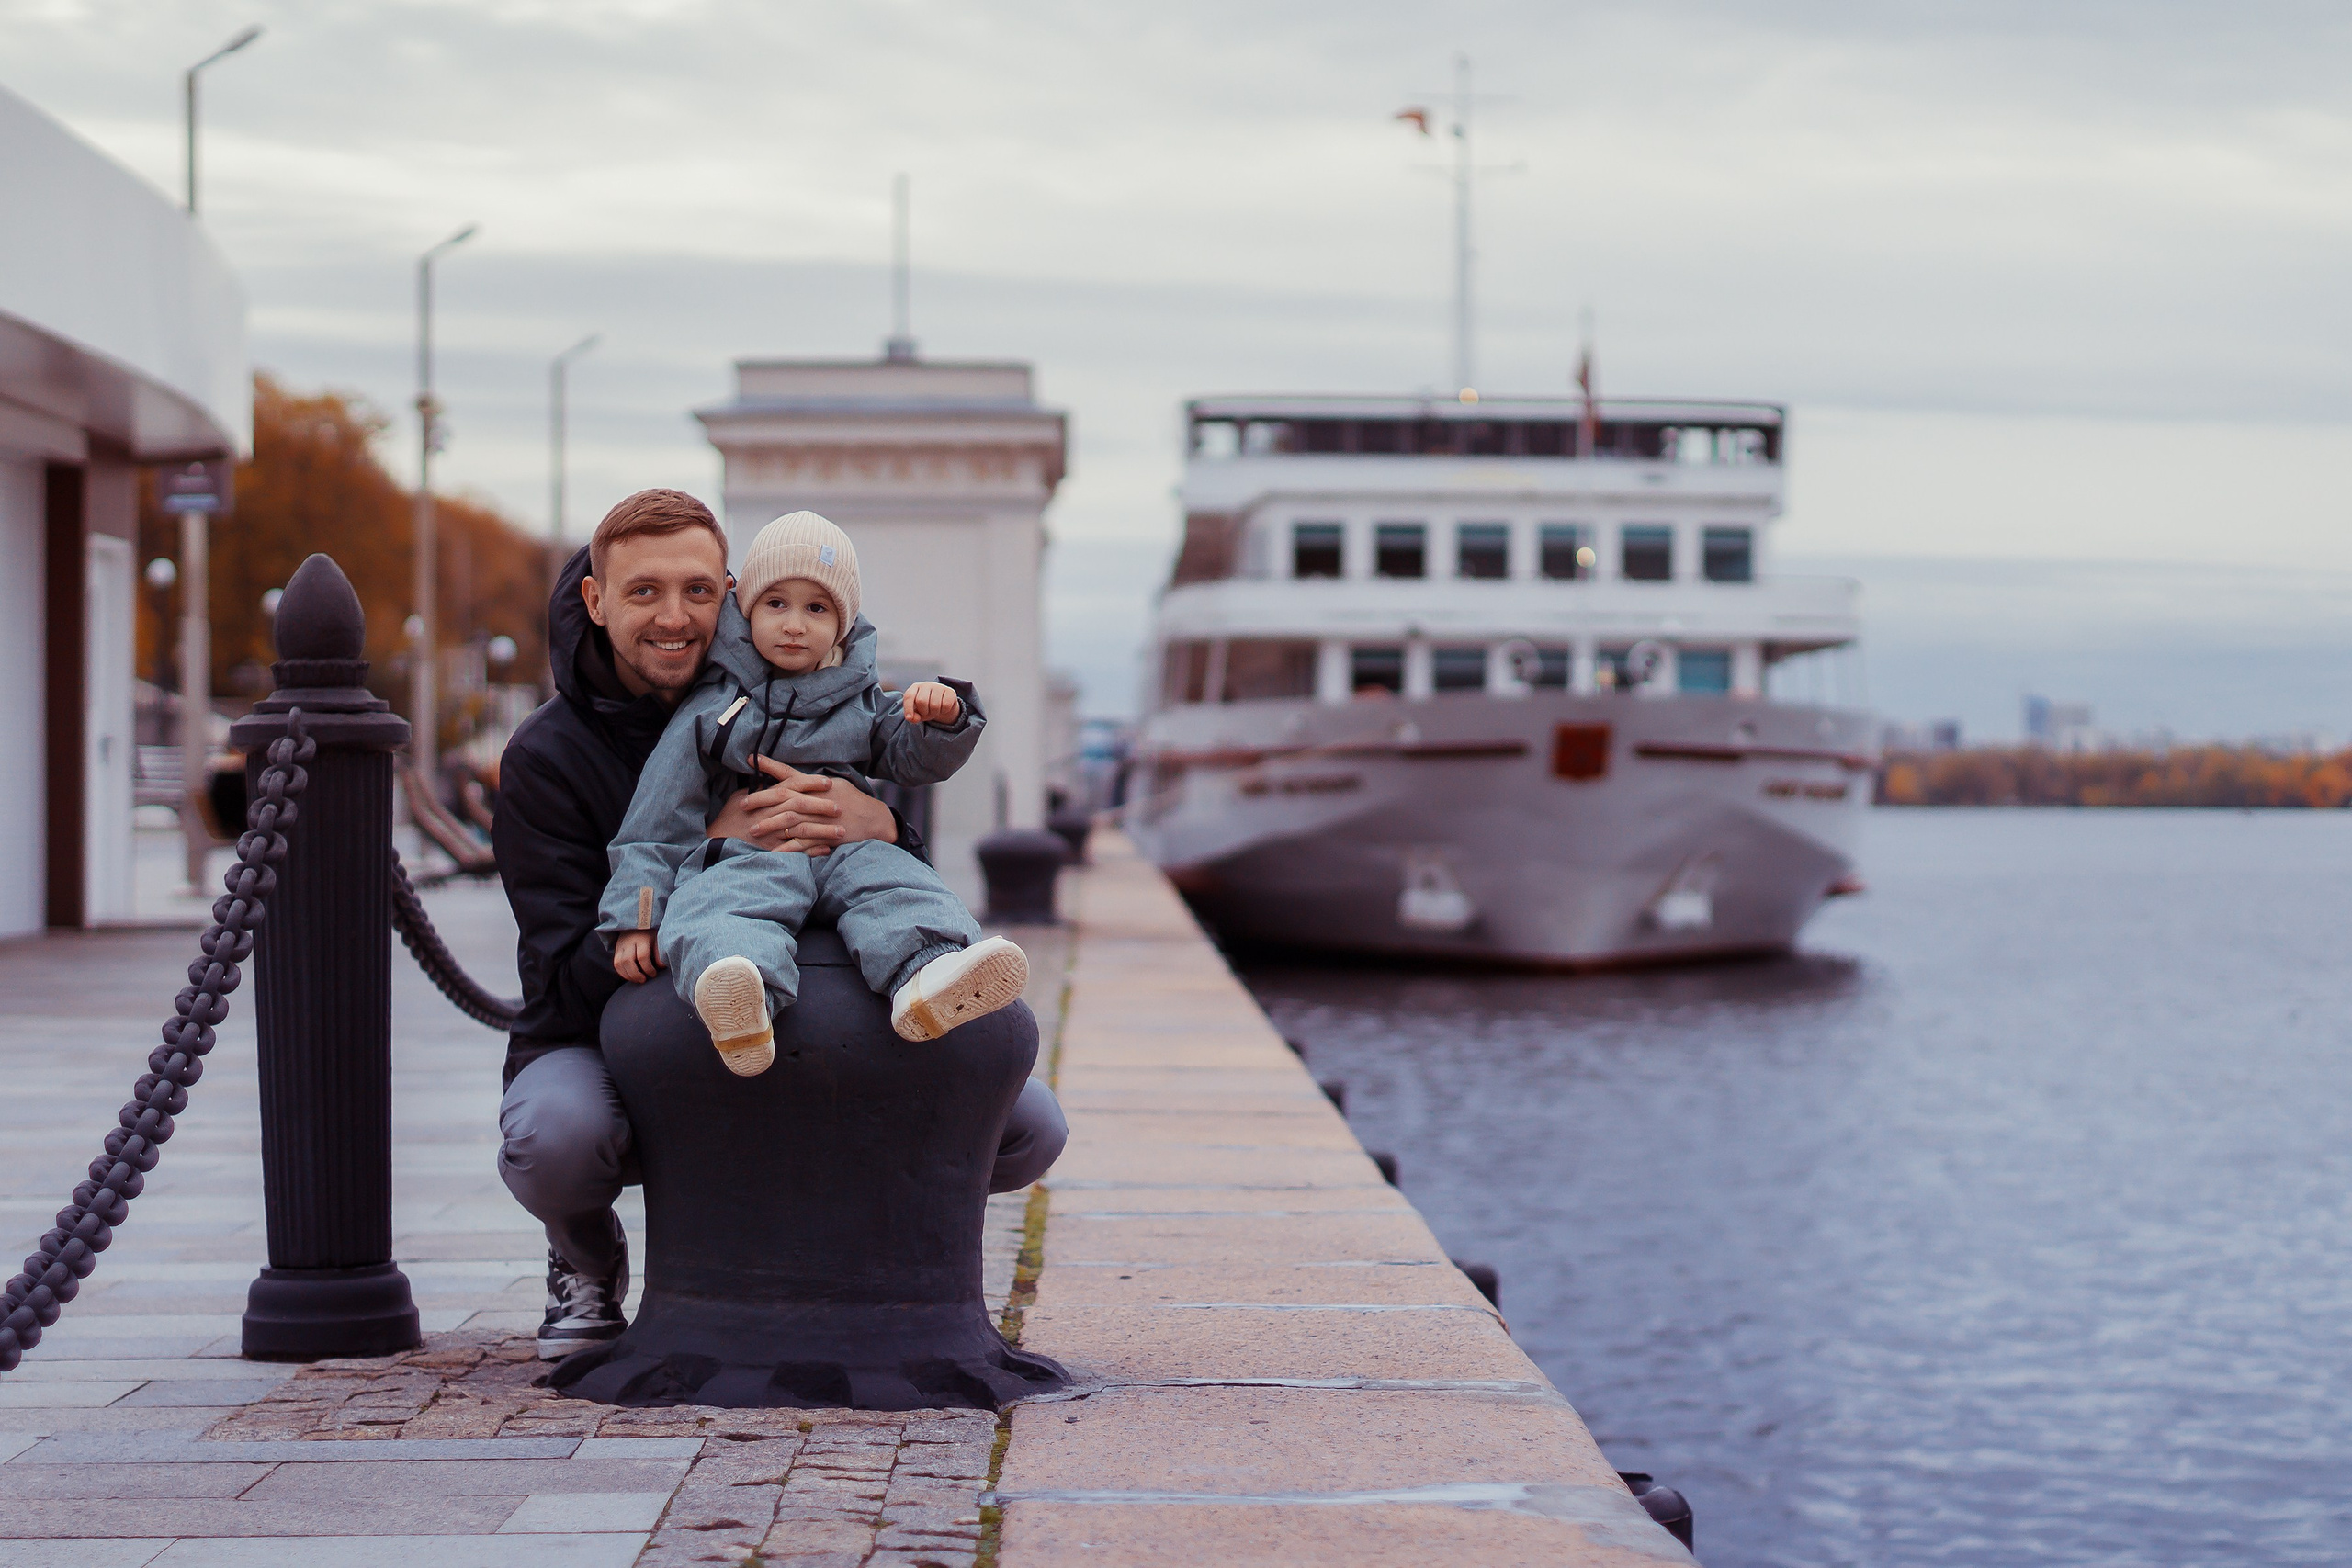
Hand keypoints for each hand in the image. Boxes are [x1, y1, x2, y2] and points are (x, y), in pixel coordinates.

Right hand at [614, 930, 662, 982]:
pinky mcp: (617, 949)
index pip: (642, 956)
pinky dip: (622, 973)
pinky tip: (631, 976)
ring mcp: (621, 945)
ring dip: (628, 975)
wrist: (638, 920)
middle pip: (628, 961)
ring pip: (619, 963)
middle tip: (644, 980)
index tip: (654, 974)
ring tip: (638, 980)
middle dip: (636, 974)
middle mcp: (629, 941)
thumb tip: (661, 966)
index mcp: (642, 938)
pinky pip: (616, 964)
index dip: (648, 968)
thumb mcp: (658, 938)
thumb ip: (660, 952)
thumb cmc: (651, 932)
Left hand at [707, 756, 899, 856]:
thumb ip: (811, 782)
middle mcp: (816, 799)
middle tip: (742, 805)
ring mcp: (820, 818)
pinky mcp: (825, 836)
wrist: (874, 819)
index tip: (750, 760)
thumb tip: (790, 778)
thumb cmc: (853, 800)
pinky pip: (802, 843)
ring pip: (790, 821)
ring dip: (770, 825)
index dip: (769, 766)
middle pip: (783, 798)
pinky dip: (787, 848)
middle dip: (761, 800)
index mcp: (817, 785)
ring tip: (752, 830)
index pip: (789, 774)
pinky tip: (772, 852)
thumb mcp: (834, 784)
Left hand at [902, 682, 961, 724]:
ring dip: (935, 713)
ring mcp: (938, 686)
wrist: (942, 703)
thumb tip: (913, 719)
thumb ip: (912, 717)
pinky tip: (943, 707)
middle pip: (921, 701)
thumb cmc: (926, 707)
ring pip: (935, 705)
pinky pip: (946, 705)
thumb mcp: (917, 713)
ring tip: (935, 711)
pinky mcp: (949, 691)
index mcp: (914, 688)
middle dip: (924, 712)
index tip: (909, 718)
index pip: (909, 696)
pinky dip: (944, 711)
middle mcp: (926, 685)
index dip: (908, 708)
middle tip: (927, 713)